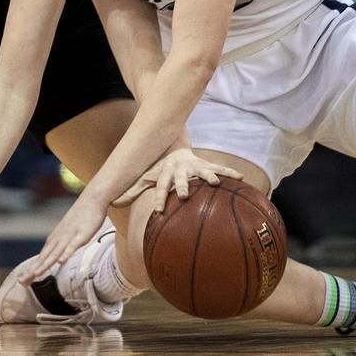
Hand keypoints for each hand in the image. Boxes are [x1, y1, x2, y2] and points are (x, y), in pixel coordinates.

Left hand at [15, 196, 107, 284]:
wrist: (91, 200)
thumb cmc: (81, 217)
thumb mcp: (68, 233)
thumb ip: (62, 245)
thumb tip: (56, 258)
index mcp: (55, 240)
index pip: (41, 258)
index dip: (32, 270)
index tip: (22, 282)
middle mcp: (58, 239)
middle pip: (44, 257)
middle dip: (33, 270)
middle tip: (21, 282)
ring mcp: (69, 236)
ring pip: (55, 253)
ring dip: (45, 264)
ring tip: (36, 274)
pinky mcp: (80, 234)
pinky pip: (72, 245)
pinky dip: (66, 253)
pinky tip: (61, 262)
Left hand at [111, 149, 242, 210]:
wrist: (173, 144)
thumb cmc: (159, 167)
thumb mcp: (146, 176)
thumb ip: (132, 190)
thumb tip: (113, 202)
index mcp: (165, 173)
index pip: (160, 187)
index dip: (160, 198)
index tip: (159, 211)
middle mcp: (180, 169)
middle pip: (180, 179)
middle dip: (182, 186)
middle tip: (185, 195)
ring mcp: (194, 165)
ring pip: (202, 171)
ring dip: (209, 176)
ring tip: (216, 183)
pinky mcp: (206, 163)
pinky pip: (219, 167)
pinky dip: (230, 172)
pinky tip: (241, 178)